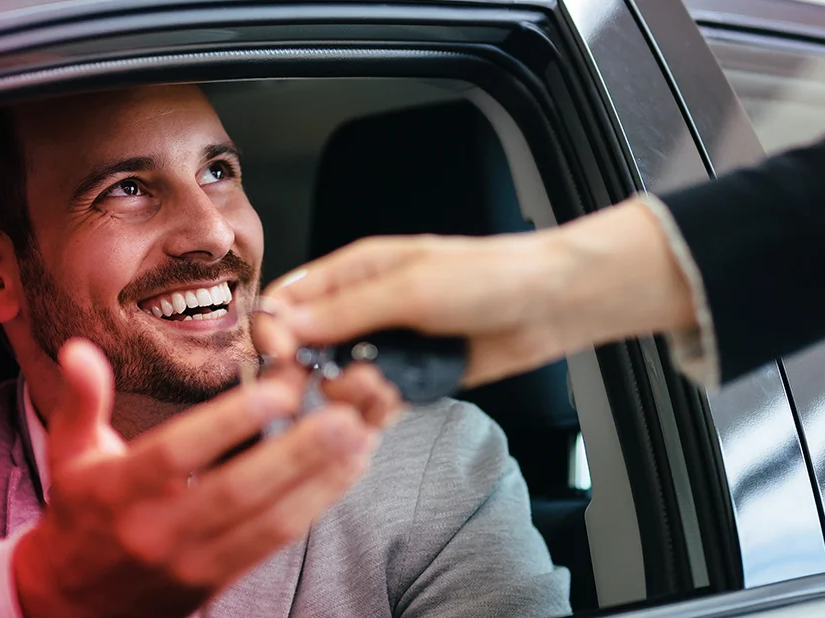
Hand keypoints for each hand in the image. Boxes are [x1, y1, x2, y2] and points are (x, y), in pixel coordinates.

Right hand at [12, 338, 402, 617]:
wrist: (75, 604)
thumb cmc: (81, 514)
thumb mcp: (71, 452)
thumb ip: (82, 399)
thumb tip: (80, 349)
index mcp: (120, 490)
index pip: (178, 453)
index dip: (230, 422)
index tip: (279, 388)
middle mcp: (157, 529)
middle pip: (237, 490)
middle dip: (297, 453)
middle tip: (342, 413)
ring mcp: (192, 561)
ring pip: (267, 522)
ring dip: (320, 481)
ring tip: (359, 438)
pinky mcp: (218, 581)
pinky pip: (273, 543)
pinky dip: (313, 506)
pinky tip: (345, 473)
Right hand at [261, 197, 699, 387]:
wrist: (551, 304)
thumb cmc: (489, 277)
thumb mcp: (410, 287)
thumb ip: (345, 310)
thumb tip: (282, 323)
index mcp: (353, 272)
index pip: (286, 302)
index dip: (274, 333)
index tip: (283, 359)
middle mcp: (363, 310)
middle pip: (305, 350)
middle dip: (311, 374)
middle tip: (338, 384)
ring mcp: (388, 347)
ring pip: (338, 384)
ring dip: (352, 396)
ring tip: (384, 390)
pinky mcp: (413, 379)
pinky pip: (375, 406)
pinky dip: (376, 414)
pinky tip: (392, 407)